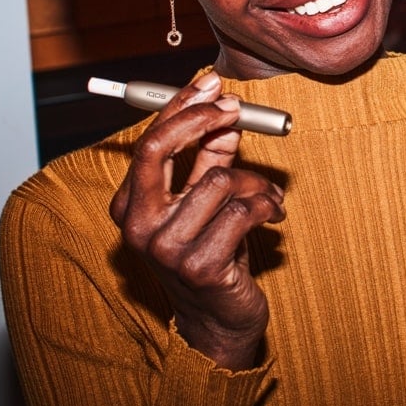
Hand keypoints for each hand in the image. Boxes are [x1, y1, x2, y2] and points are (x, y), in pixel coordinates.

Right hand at [110, 71, 285, 369]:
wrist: (219, 321)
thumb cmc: (211, 253)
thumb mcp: (204, 202)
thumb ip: (209, 160)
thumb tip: (227, 117)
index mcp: (132, 206)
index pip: (149, 142)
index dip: (181, 107)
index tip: (211, 84)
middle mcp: (139, 226)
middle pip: (160, 148)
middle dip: (202, 118)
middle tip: (235, 108)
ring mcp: (167, 249)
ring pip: (219, 179)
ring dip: (255, 182)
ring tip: (269, 195)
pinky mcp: (201, 266)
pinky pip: (243, 210)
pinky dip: (267, 205)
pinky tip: (274, 214)